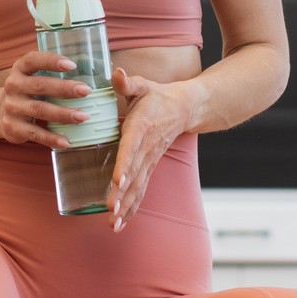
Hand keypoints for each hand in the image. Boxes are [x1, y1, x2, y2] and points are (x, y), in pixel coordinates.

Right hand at [0, 50, 91, 148]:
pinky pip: (35, 133)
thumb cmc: (27, 91)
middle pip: (40, 85)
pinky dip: (52, 138)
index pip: (33, 60)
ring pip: (40, 110)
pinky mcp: (12, 127)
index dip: (52, 61)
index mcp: (20, 69)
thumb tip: (94, 73)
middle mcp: (13, 86)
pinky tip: (67, 141)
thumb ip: (52, 72)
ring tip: (83, 116)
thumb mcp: (32, 76)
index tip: (72, 65)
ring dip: (63, 114)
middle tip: (86, 91)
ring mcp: (12, 107)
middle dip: (65, 89)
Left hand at [106, 68, 196, 232]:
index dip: (124, 164)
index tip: (117, 181)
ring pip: (138, 187)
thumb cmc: (157, 96)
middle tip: (111, 210)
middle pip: (134, 174)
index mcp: (142, 127)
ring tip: (113, 224)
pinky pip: (141, 190)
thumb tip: (117, 73)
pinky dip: (132, 208)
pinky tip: (121, 224)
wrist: (186, 109)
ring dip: (126, 207)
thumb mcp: (143, 85)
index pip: (132, 147)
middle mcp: (146, 148)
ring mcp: (150, 161)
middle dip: (123, 194)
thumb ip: (128, 82)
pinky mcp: (149, 168)